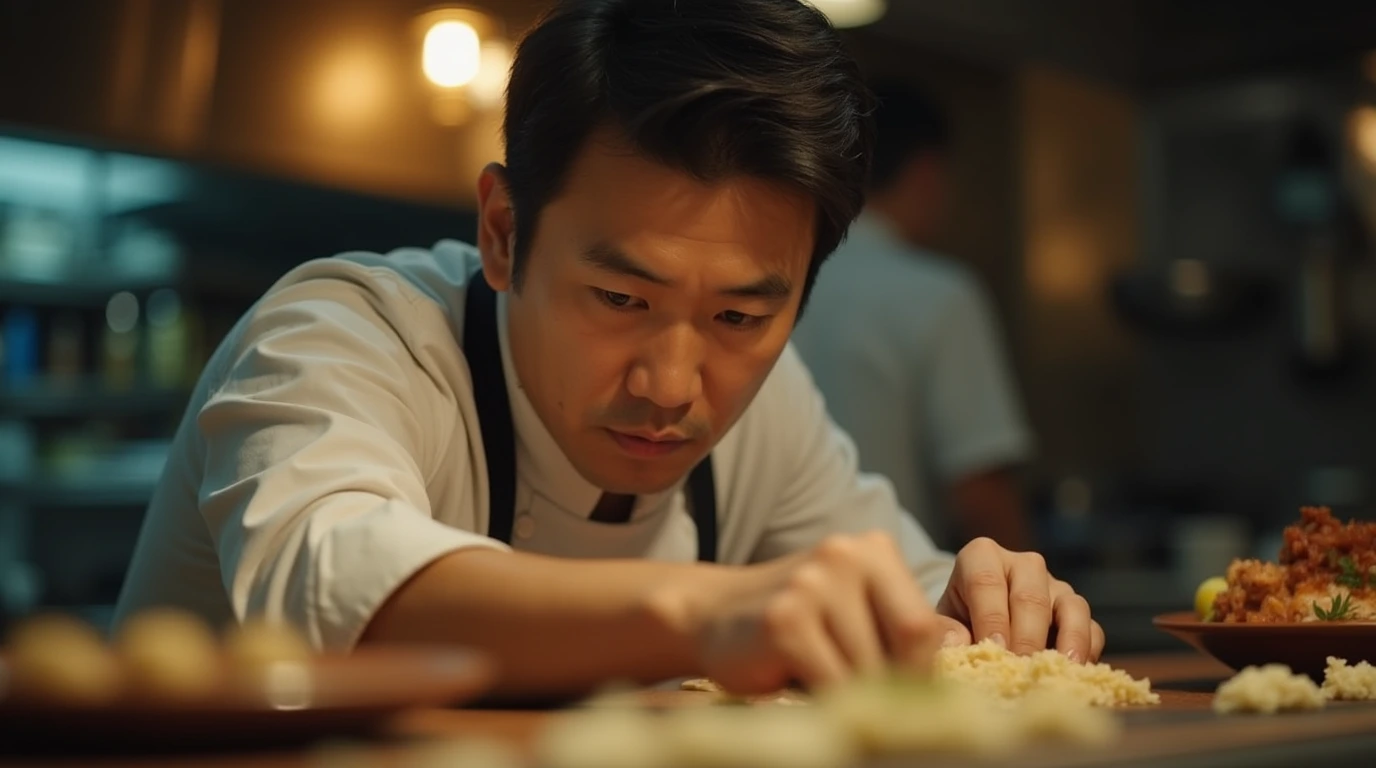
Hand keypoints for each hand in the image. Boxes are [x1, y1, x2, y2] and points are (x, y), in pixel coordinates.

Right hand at [692, 532, 958, 694]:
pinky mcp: (785, 620)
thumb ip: (894, 632)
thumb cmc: (795, 627)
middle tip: (864, 699)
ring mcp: (812, 583)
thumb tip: (946, 685)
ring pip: (870, 667)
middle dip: (891, 682)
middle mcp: (845, 554)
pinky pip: (832, 682)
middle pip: (908, 640)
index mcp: (873, 549)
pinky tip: (796, 683)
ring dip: (852, 694)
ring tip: (820, 682)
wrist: (711, 617)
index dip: (920, 670)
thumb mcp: (852, 613)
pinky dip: (823, 700)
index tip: (899, 694)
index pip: (924, 623)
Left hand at [935, 537, 1103, 661]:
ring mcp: (1055, 585)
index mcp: (982, 556)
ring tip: (1060, 669)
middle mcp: (1023, 564)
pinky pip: (1092, 627)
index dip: (991, 618)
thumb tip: (956, 645)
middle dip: (1026, 637)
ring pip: (1071, 606)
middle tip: (1021, 670)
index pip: (987, 582)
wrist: (978, 621)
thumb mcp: (943, 621)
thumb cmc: (958, 620)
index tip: (993, 649)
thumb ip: (944, 631)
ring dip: (1067, 641)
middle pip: (1030, 596)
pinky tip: (1074, 674)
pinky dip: (1086, 651)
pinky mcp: (1076, 610)